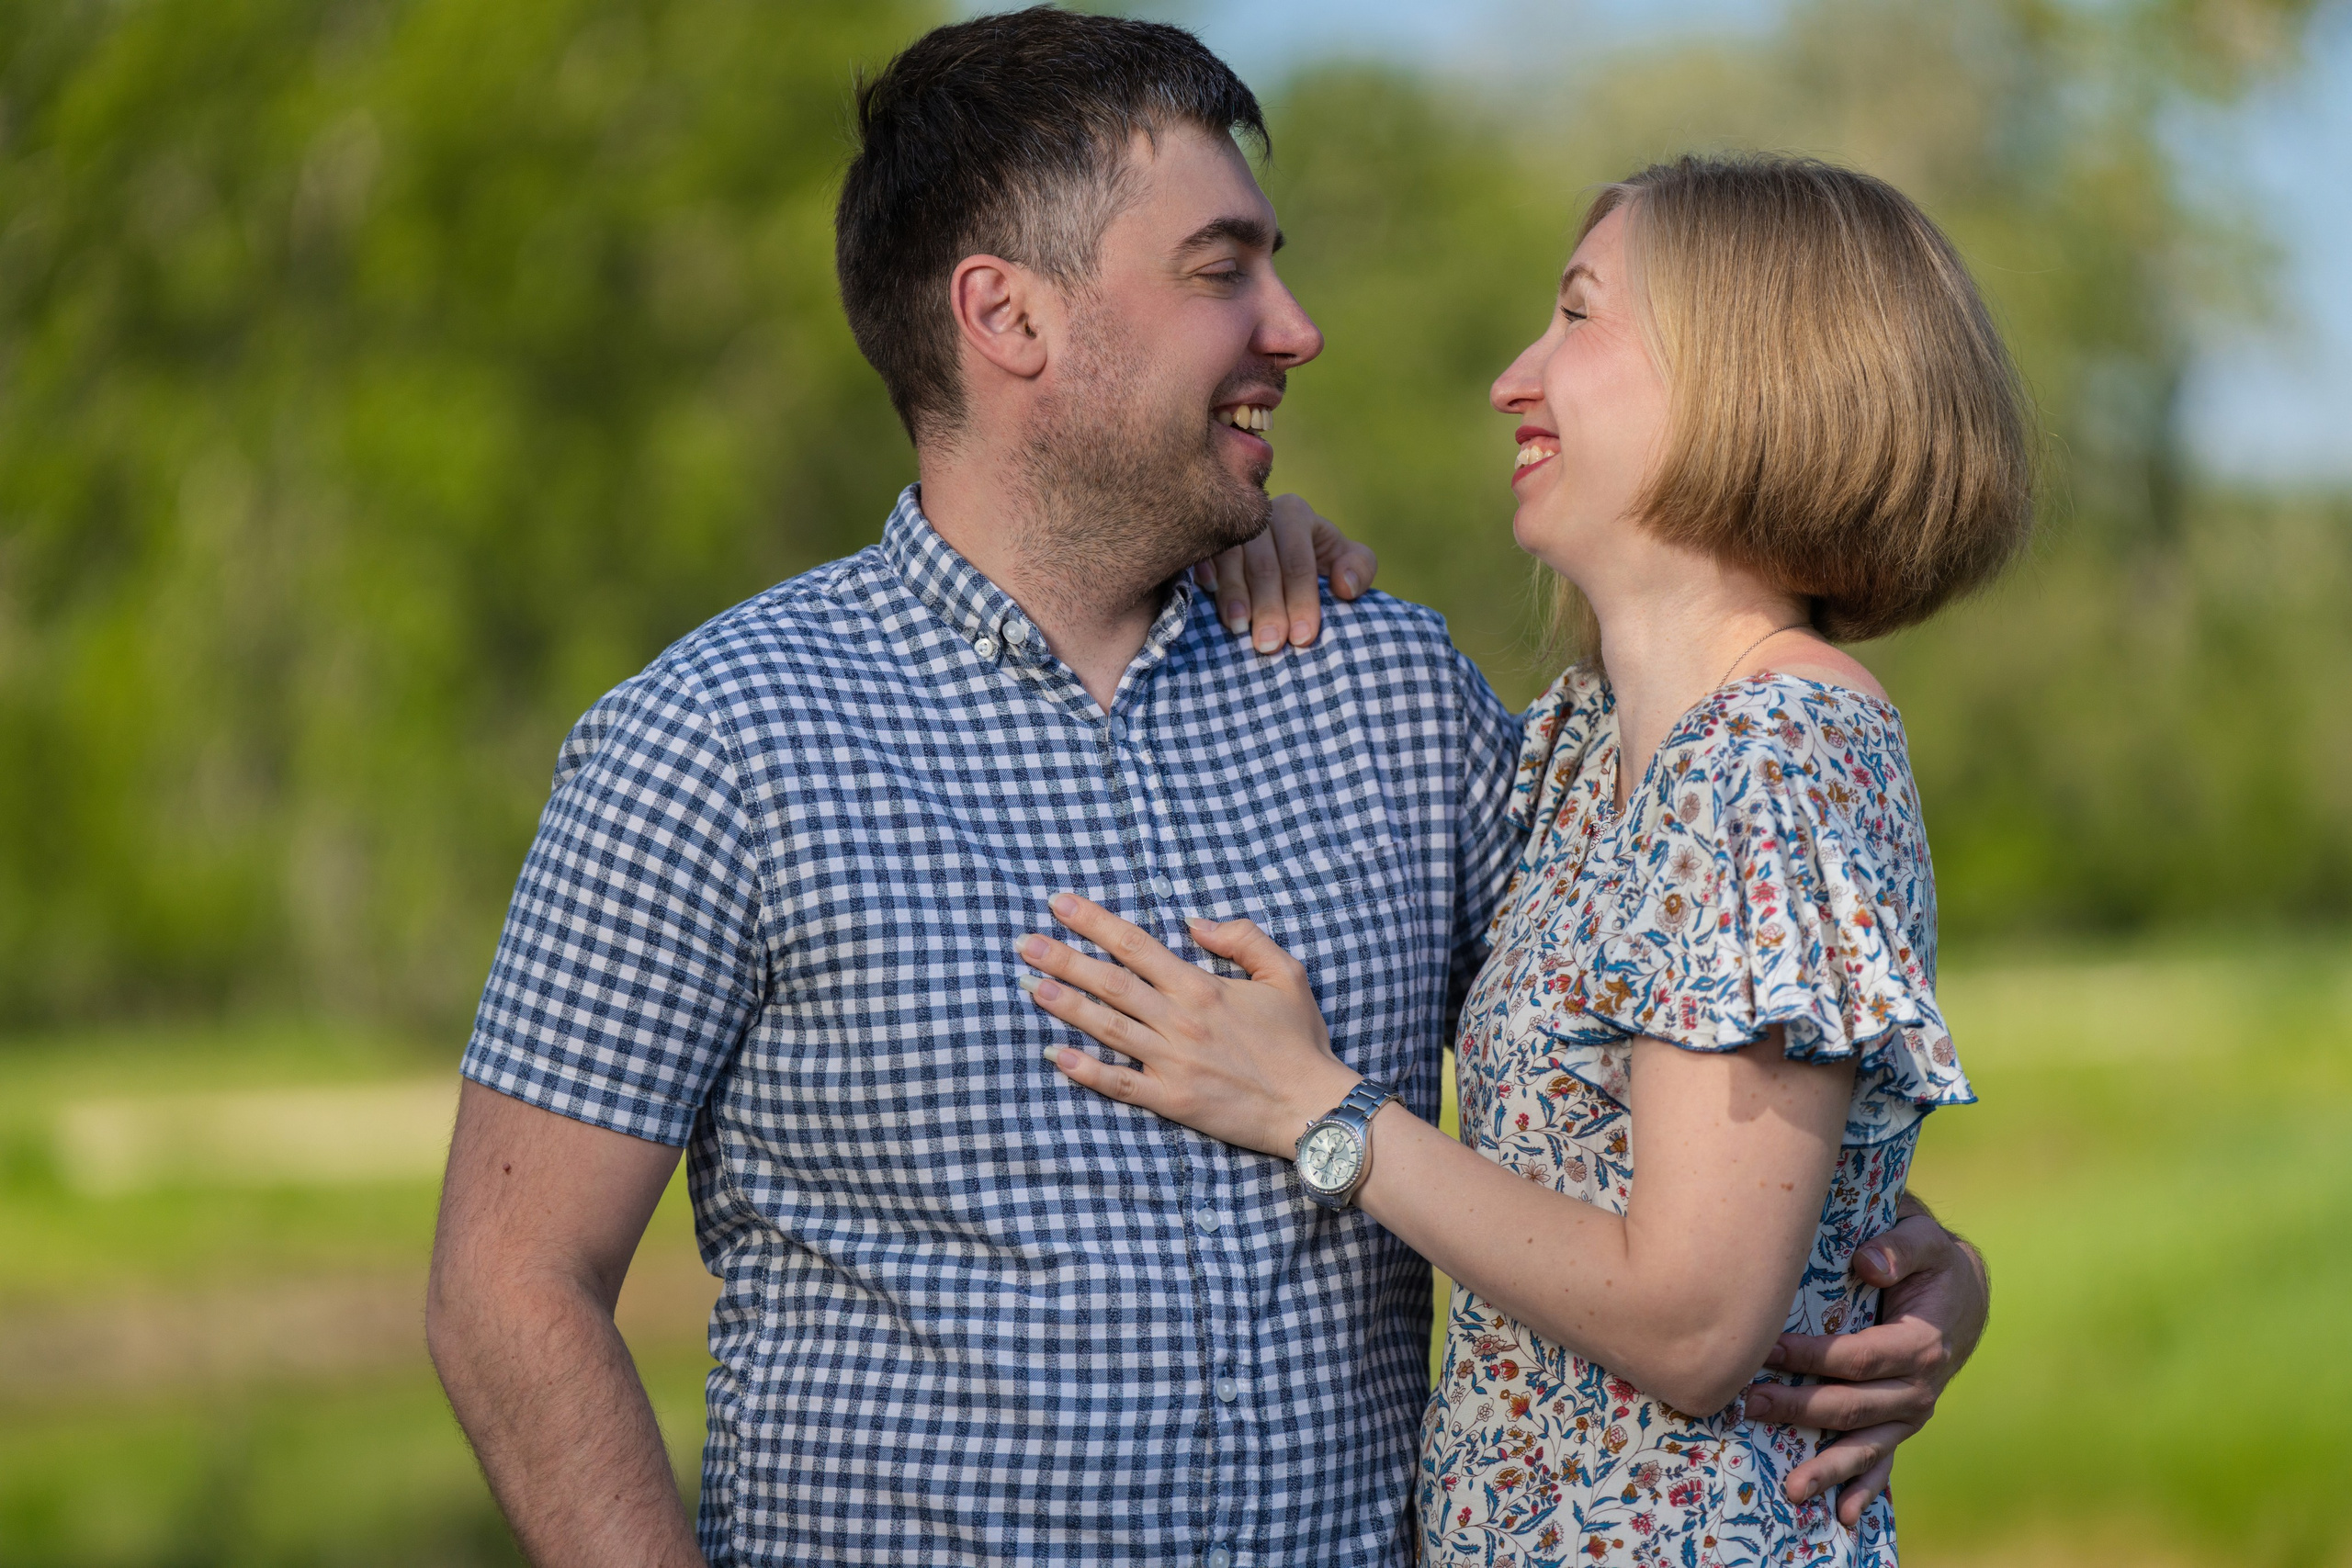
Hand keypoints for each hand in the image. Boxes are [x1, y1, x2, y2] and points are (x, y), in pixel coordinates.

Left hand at [1015, 892, 1358, 1155]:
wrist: (1311, 1105)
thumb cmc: (1300, 1040)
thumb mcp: (1286, 973)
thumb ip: (1243, 937)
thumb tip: (1195, 921)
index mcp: (1201, 986)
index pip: (1136, 945)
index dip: (1094, 922)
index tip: (1060, 904)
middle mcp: (1180, 1020)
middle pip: (1109, 982)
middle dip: (1062, 958)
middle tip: (1023, 942)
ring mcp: (1172, 1062)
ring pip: (1106, 1028)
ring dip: (1064, 1005)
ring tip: (1027, 986)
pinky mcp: (1171, 1099)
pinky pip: (1119, 1084)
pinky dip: (1085, 1070)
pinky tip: (1055, 1055)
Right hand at [1191, 493, 1378, 653]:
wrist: (1274, 548)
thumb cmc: (1314, 560)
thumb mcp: (1343, 560)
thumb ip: (1359, 568)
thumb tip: (1344, 586)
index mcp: (1295, 515)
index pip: (1298, 562)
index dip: (1302, 600)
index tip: (1304, 638)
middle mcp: (1259, 513)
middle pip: (1264, 564)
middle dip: (1269, 607)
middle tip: (1271, 645)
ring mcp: (1228, 524)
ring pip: (1231, 560)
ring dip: (1234, 595)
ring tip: (1239, 629)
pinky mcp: (1204, 537)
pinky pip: (1202, 552)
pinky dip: (1204, 573)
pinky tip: (1207, 593)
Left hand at [1740, 1203, 1989, 1526]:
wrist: (1962, 1292)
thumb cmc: (1930, 1260)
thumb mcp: (1924, 1238)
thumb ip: (1899, 1245)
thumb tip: (1866, 1262)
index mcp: (1921, 1345)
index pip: (1856, 1358)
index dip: (1810, 1357)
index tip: (1764, 1351)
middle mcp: (1919, 1388)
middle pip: (1849, 1404)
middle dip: (1797, 1409)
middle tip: (1746, 1407)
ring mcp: (1910, 1411)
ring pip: (1864, 1444)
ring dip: (1826, 1466)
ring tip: (1790, 1488)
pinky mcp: (1901, 1422)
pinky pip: (1882, 1460)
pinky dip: (1864, 1487)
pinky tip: (1844, 1515)